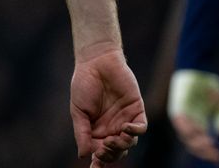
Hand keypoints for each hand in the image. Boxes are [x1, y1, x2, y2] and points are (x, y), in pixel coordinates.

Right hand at [70, 48, 148, 165]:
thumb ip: (81, 133)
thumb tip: (83, 155)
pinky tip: (126, 128)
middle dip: (110, 155)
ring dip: (122, 145)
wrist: (96, 62)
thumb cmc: (84, 84)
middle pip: (117, 151)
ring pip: (130, 143)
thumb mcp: (78, 110)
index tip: (95, 166)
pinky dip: (135, 132)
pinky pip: (141, 128)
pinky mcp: (137, 110)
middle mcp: (112, 128)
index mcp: (96, 130)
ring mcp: (125, 120)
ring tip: (112, 138)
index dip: (99, 162)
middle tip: (103, 148)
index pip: (100, 152)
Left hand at [169, 69, 218, 162]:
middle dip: (202, 150)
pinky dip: (186, 127)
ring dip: (195, 142)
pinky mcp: (177, 105)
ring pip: (184, 134)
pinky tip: (198, 132)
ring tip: (209, 144)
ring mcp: (181, 114)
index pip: (199, 143)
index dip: (207, 152)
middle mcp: (188, 122)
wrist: (198, 69)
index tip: (218, 158)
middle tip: (214, 154)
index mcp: (198, 124)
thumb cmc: (209, 88)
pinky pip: (178, 120)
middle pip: (190, 142)